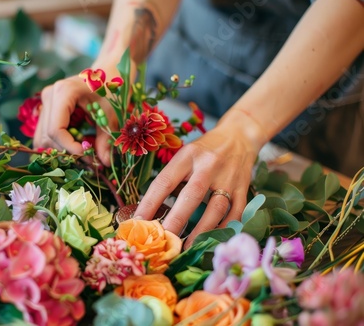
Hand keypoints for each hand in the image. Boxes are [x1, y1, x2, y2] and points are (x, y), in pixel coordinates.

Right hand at [33, 75, 116, 165]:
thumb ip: (105, 140)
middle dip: (66, 151)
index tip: (88, 156)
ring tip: (83, 151)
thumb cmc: (111, 88)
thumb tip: (104, 163)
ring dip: (61, 149)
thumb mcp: (112, 114)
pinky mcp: (47, 108)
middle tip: (89, 158)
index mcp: (63, 92)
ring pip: (42, 137)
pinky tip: (76, 144)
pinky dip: (59, 143)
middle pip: (47, 136)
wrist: (108, 70)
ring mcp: (45, 102)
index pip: (56, 130)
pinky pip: (45, 133)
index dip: (69, 147)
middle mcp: (49, 95)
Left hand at [133, 123, 261, 248]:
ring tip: (186, 246)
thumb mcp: (185, 154)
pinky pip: (235, 213)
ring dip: (201, 230)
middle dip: (176, 220)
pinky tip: (212, 239)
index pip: (165, 181)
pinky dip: (224, 228)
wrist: (239, 135)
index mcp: (188, 156)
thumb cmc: (205, 149)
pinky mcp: (243, 188)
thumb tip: (151, 209)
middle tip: (163, 239)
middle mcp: (209, 166)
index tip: (138, 221)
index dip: (150, 202)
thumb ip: (172, 177)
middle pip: (192, 195)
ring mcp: (229, 178)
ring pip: (216, 208)